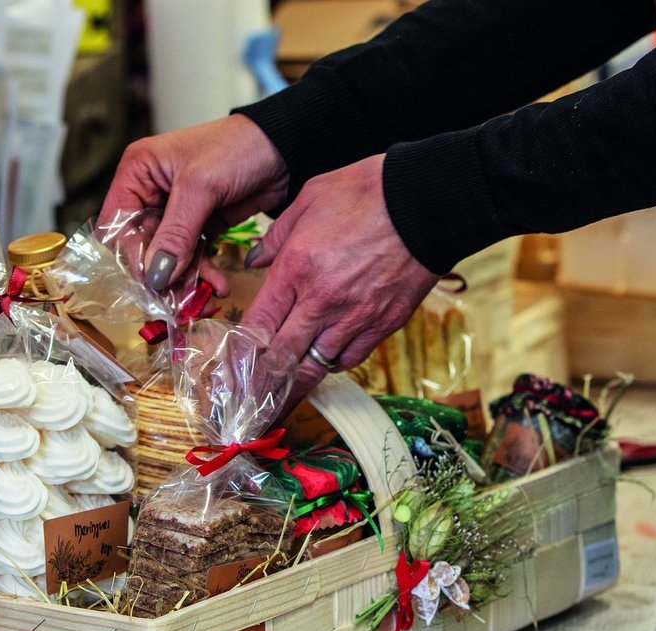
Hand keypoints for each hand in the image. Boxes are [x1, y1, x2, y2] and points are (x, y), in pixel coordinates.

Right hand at [100, 115, 288, 295]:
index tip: (149, 283)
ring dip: (184, 279)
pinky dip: (202, 273)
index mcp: (138, 172)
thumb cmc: (237, 147)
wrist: (284, 147)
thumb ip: (176, 233)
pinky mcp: (199, 225)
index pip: (116, 224)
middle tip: (175, 302)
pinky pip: (191, 257)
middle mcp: (150, 192)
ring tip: (202, 298)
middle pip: (141, 245)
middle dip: (160, 274)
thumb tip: (155, 275)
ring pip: (168, 257)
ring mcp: (175, 211)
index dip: (130, 255)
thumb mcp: (201, 187)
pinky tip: (217, 286)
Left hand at [240, 154, 439, 410]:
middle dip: (261, 391)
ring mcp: (354, 317)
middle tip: (245, 413)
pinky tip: (321, 366)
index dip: (239, 358)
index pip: (257, 327)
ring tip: (276, 408)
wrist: (428, 200)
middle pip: (282, 361)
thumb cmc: (368, 191)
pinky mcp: (383, 324)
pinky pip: (350, 358)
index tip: (227, 377)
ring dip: (295, 388)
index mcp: (296, 269)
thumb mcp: (308, 199)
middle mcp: (321, 302)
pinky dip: (332, 365)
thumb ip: (276, 238)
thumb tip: (254, 262)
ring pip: (316, 368)